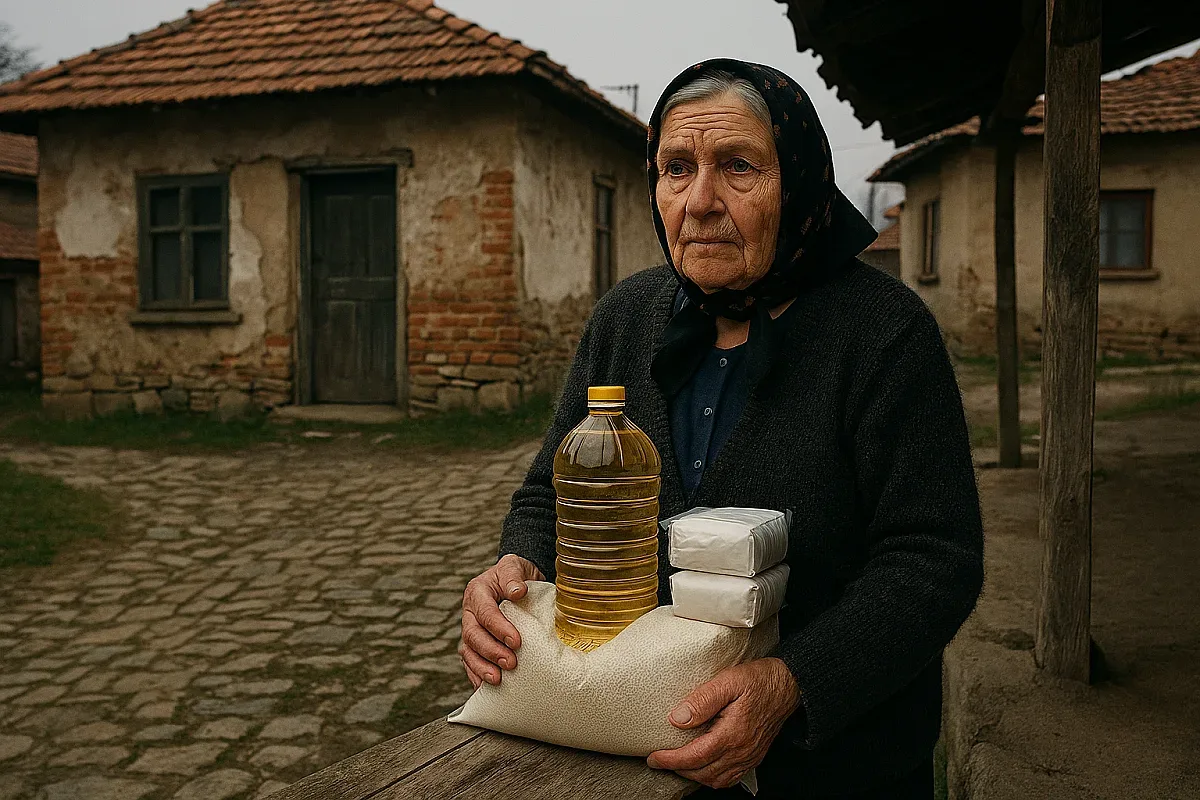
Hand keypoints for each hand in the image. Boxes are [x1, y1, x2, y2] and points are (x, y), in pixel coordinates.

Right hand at [458, 554, 544, 689]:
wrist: (517, 582)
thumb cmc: (516, 574)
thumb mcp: (515, 566)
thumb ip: (513, 576)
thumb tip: (517, 591)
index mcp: (477, 592)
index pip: (485, 612)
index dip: (499, 628)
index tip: (516, 641)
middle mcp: (470, 612)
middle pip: (473, 635)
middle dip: (491, 651)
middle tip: (510, 663)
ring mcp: (471, 629)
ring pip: (468, 651)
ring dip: (482, 667)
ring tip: (497, 679)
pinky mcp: (475, 644)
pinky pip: (470, 662)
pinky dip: (476, 675)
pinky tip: (486, 687)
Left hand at [646, 658, 800, 788]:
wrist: (789, 685)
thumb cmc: (760, 680)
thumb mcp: (729, 680)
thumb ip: (702, 699)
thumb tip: (677, 718)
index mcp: (733, 734)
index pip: (695, 757)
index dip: (671, 760)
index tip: (654, 757)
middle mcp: (741, 751)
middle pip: (703, 773)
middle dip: (678, 769)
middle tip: (660, 759)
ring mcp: (749, 756)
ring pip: (716, 780)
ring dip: (694, 775)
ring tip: (678, 763)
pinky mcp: (754, 756)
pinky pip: (730, 778)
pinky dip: (712, 777)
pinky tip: (703, 766)